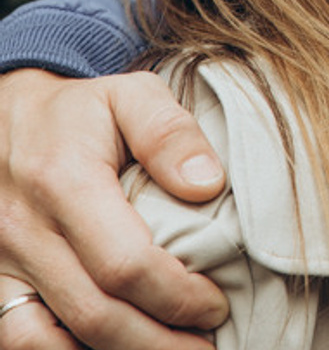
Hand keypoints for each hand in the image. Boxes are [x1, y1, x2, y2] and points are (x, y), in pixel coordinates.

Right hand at [0, 71, 228, 349]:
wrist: (7, 116)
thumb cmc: (81, 111)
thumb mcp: (132, 96)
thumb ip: (171, 133)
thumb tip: (209, 184)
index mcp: (65, 182)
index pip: (124, 263)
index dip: (175, 294)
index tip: (215, 304)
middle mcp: (25, 231)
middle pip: (93, 313)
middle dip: (157, 341)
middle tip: (205, 344)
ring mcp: (2, 265)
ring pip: (50, 341)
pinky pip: (18, 341)